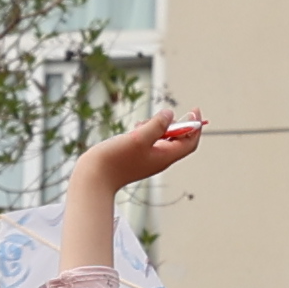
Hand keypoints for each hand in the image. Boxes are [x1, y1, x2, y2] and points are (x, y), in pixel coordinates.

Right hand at [72, 106, 205, 203]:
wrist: (93, 177)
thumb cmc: (115, 159)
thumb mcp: (138, 138)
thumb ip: (157, 125)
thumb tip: (170, 114)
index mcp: (164, 157)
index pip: (189, 142)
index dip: (195, 126)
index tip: (195, 110)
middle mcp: (159, 159)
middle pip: (178, 141)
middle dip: (178, 125)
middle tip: (171, 112)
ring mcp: (147, 159)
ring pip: (163, 140)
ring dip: (160, 127)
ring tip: (146, 122)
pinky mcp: (135, 157)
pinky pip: (150, 142)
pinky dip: (148, 131)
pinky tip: (137, 127)